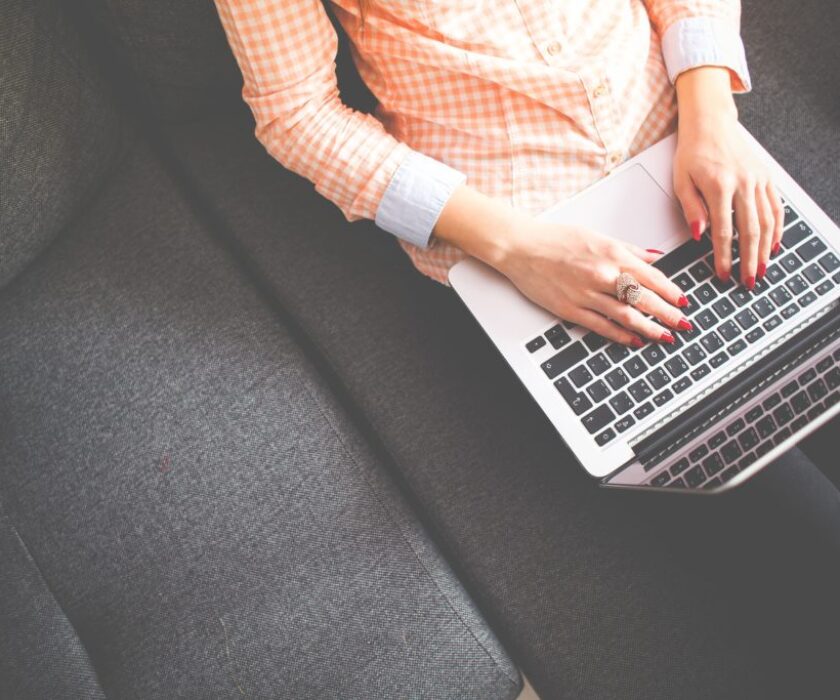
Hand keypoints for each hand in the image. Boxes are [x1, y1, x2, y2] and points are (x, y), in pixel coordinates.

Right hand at [491, 217, 689, 345]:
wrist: (521, 248)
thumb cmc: (555, 240)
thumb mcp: (597, 236)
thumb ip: (628, 250)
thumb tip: (654, 258)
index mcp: (612, 254)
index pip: (652, 277)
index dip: (672, 292)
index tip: (684, 302)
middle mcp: (603, 275)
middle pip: (645, 299)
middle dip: (669, 314)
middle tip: (684, 324)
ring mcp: (587, 294)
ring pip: (627, 316)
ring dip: (650, 328)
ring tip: (665, 337)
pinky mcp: (571, 309)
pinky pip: (602, 326)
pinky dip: (621, 335)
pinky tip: (634, 340)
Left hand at [673, 67, 783, 287]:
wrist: (711, 123)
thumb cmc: (692, 152)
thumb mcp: (681, 180)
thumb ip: (691, 208)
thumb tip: (699, 235)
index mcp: (719, 186)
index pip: (723, 231)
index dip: (724, 256)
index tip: (722, 274)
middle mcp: (743, 183)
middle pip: (750, 230)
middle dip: (749, 260)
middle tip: (749, 281)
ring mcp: (758, 180)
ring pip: (767, 221)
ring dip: (765, 249)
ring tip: (762, 269)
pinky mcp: (766, 177)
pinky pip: (776, 207)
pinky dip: (777, 228)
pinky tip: (773, 245)